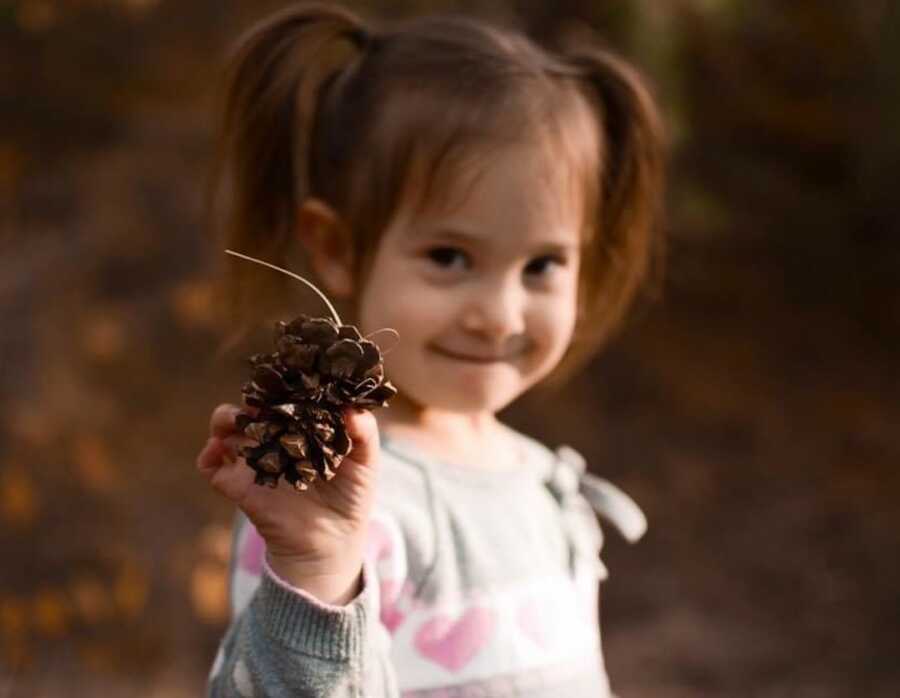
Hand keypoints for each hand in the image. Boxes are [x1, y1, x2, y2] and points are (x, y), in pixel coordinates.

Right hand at [196, 402, 379, 603]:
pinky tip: (217, 452)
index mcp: (304, 424)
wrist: (332, 541)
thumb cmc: (350, 495)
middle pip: (254, 405)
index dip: (286, 383)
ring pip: (227, 428)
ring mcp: (255, 458)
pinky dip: (208, 455)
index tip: (287, 373)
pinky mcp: (238, 485)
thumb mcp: (366, 463)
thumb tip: (352, 409)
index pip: (290, 395)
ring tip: (234, 421)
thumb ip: (364, 434)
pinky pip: (212, 466)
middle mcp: (275, 435)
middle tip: (259, 398)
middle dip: (252, 396)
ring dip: (226, 419)